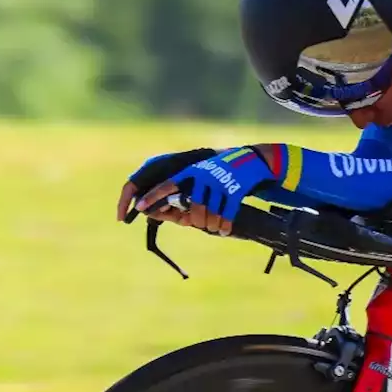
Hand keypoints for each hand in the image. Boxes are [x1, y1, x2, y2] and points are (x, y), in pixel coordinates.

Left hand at [119, 147, 275, 235]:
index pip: (167, 185)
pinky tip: (224, 231)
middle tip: (200, 225)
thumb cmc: (224, 172)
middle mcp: (203, 176)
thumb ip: (189, 189)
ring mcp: (220, 183)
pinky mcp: (235, 190)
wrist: (251, 160)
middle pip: (194, 207)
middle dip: (197, 221)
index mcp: (192, 172)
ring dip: (211, 225)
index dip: (153, 197)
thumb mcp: (204, 173)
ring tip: (214, 228)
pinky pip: (226, 214)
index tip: (140, 208)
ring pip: (210, 213)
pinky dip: (224, 225)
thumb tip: (172, 213)